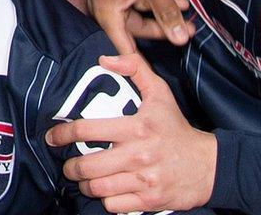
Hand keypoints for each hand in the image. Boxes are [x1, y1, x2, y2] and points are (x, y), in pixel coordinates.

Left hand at [50, 54, 216, 212]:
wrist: (208, 165)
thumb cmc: (178, 129)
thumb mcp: (160, 92)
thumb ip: (135, 68)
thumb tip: (105, 59)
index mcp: (136, 127)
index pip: (86, 130)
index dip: (62, 134)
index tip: (52, 137)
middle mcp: (138, 154)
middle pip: (87, 165)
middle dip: (70, 167)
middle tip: (68, 166)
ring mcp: (143, 180)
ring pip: (97, 188)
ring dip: (85, 185)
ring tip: (83, 180)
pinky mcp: (149, 201)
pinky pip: (113, 205)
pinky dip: (105, 200)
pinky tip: (106, 192)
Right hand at [88, 0, 190, 53]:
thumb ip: (167, 14)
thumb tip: (181, 39)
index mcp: (107, 14)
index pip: (125, 49)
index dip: (144, 62)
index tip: (161, 74)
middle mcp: (102, 9)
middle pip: (134, 30)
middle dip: (163, 28)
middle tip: (188, 29)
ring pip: (136, 13)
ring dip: (160, 11)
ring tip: (184, 7)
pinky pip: (132, 1)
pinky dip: (151, 0)